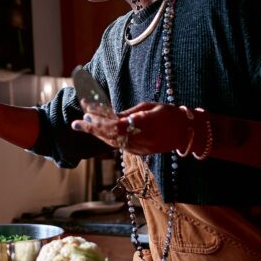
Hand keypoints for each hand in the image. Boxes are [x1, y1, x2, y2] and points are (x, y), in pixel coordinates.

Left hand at [72, 101, 188, 155]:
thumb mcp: (149, 107)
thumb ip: (128, 113)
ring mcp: (139, 148)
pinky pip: (119, 145)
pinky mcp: (139, 153)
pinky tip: (97, 131)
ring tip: (81, 126)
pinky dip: (106, 137)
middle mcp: (140, 139)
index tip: (88, 112)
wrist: (185, 133)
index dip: (100, 119)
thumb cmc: (168, 114)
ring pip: (112, 142)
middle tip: (75, 123)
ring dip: (96, 134)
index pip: (117, 124)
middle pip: (111, 135)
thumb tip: (109, 115)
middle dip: (92, 129)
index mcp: (144, 124)